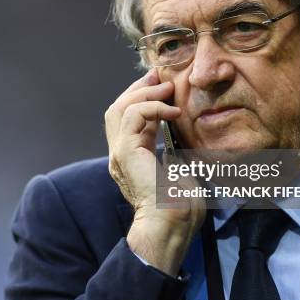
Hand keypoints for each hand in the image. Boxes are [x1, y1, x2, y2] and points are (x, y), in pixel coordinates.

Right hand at [104, 69, 205, 275]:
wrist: (172, 223)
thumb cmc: (180, 205)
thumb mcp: (178, 168)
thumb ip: (173, 149)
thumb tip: (182, 133)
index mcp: (131, 157)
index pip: (128, 119)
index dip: (142, 98)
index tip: (162, 84)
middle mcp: (120, 153)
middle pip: (117, 109)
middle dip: (138, 88)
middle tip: (159, 76)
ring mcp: (120, 153)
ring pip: (120, 108)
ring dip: (144, 93)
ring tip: (167, 88)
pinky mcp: (126, 152)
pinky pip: (133, 116)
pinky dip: (152, 107)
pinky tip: (173, 111)